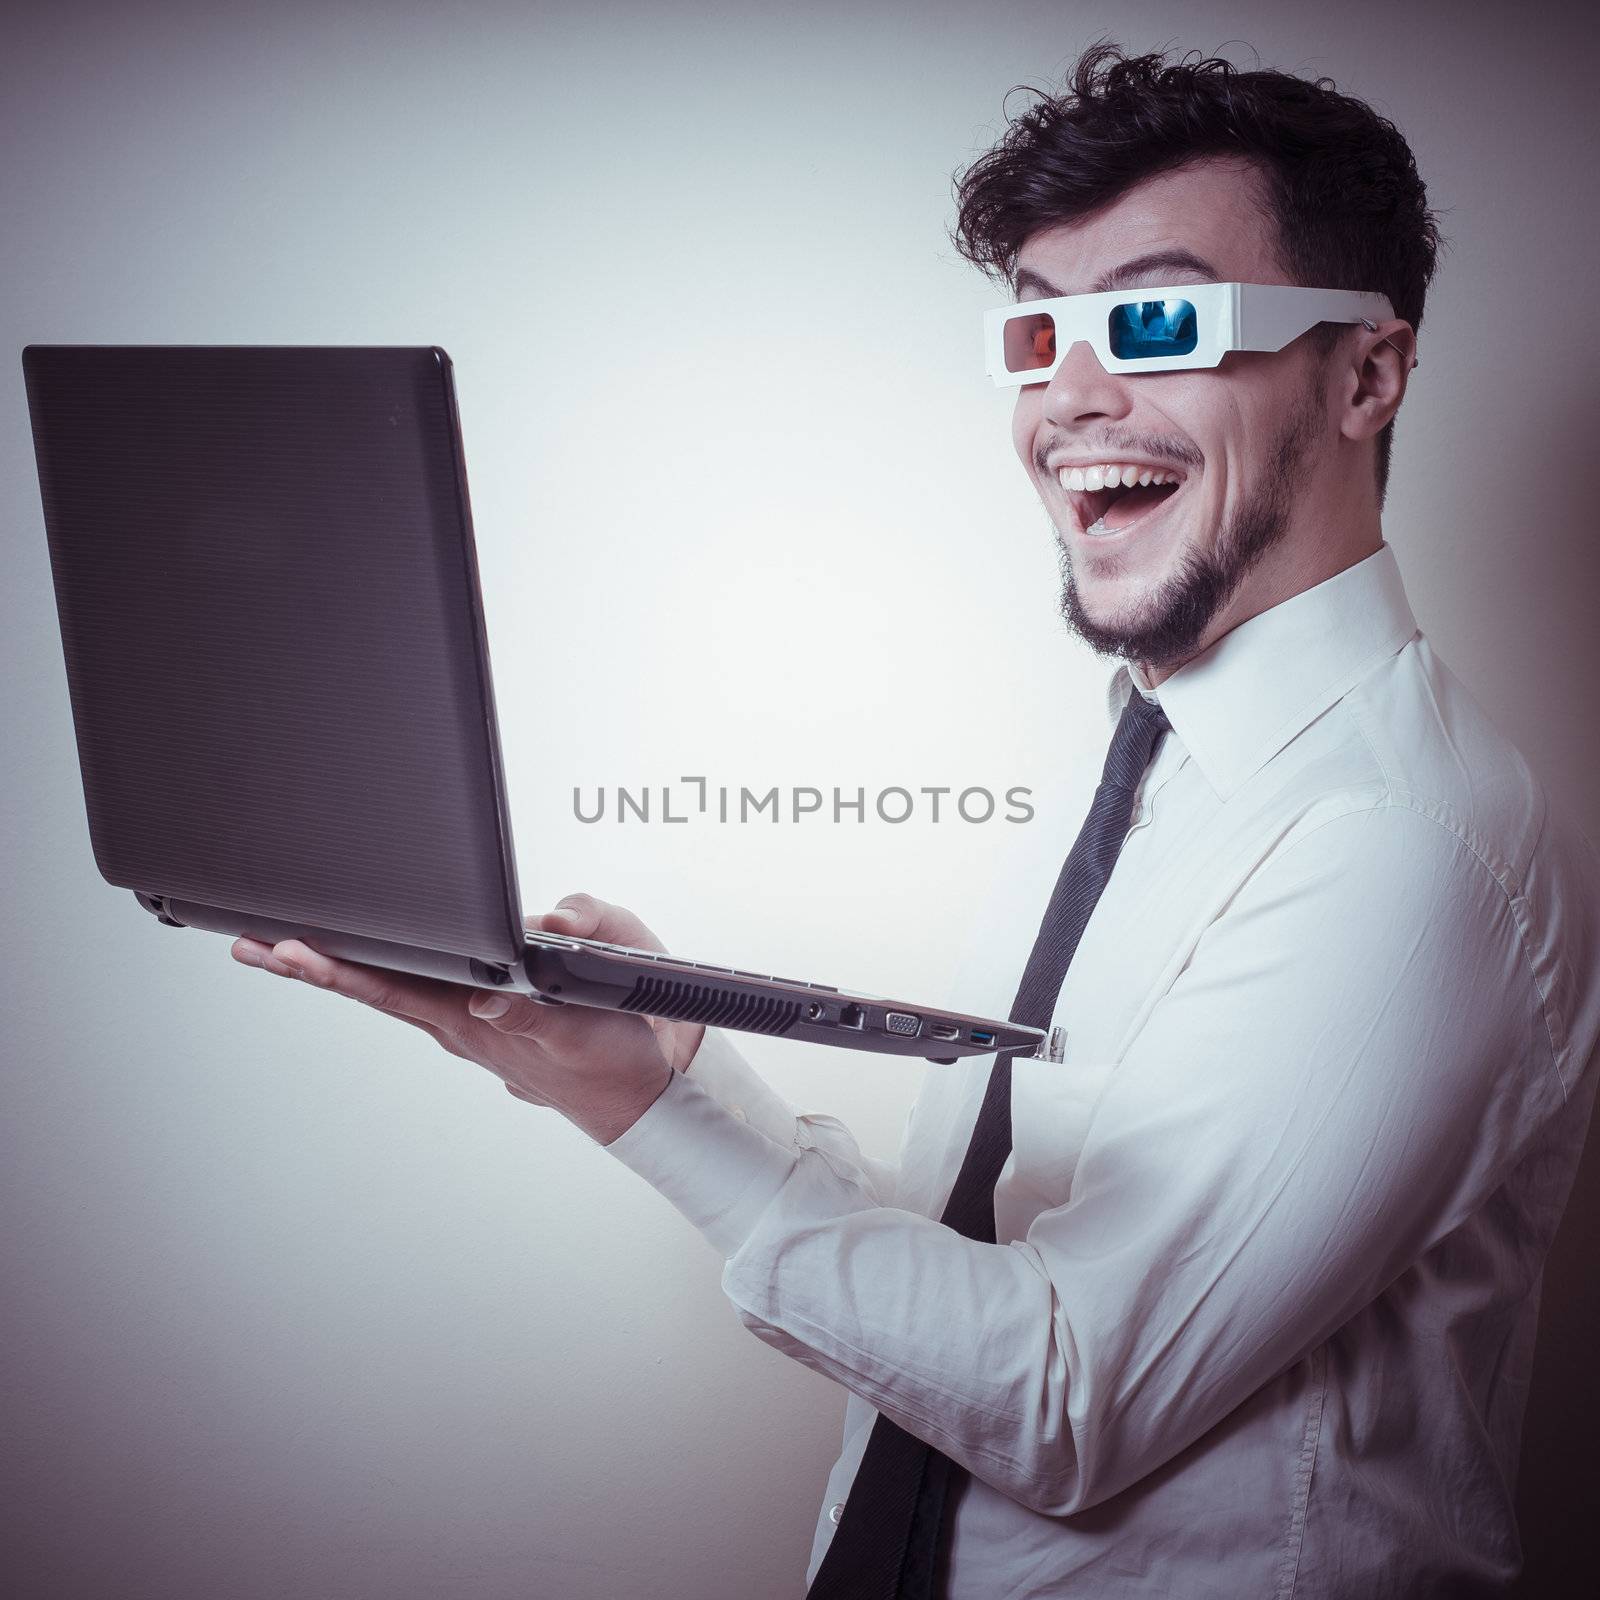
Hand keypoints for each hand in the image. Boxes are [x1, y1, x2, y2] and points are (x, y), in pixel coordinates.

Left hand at [230, 892, 700, 1143]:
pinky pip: (416, 993)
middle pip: (371, 987)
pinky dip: (377, 975)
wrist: (632, 1099)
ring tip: (284, 951)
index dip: (338, 969)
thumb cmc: (608, 1065)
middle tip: (251, 946)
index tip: (291, 950)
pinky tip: (362, 966)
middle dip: (310, 965)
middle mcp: (457, 1022)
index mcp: (471, 1022)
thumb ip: (531, 1019)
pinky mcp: (481, 1020)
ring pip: (388, 989)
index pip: (390, 990)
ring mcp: (465, 1023)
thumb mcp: (578, 1035)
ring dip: (336, 968)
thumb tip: (487, 1001)